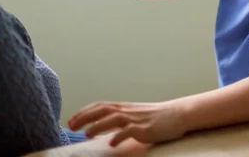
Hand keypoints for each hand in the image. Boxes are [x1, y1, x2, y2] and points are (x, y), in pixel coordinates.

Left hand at [68, 101, 186, 146]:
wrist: (177, 114)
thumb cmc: (155, 117)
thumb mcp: (134, 116)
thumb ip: (118, 121)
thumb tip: (99, 130)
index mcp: (124, 107)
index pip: (99, 105)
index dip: (84, 112)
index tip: (71, 120)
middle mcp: (127, 111)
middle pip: (103, 110)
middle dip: (85, 117)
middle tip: (71, 126)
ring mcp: (136, 119)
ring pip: (114, 118)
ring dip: (99, 125)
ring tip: (87, 134)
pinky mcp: (146, 129)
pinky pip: (130, 131)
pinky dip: (119, 136)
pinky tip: (112, 143)